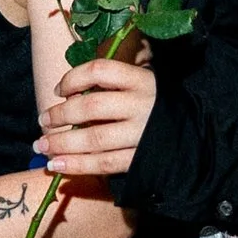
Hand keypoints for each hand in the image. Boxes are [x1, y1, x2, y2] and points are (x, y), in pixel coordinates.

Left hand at [36, 59, 155, 176]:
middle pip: (91, 107)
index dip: (74, 78)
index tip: (58, 90)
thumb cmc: (158, 106)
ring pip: (94, 139)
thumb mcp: (144, 83)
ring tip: (40, 146)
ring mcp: (142, 135)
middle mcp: (141, 105)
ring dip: (61, 143)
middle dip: (60, 115)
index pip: (100, 70)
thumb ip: (112, 84)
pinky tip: (57, 166)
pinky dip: (77, 166)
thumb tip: (68, 92)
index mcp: (141, 80)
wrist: (197, 136)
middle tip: (42, 121)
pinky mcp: (141, 161)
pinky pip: (104, 164)